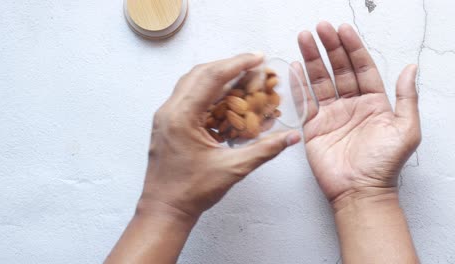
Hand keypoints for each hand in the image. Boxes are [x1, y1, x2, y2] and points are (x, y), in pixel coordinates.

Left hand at [139, 53, 300, 220]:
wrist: (164, 210)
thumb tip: (290, 137)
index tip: (257, 58)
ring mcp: (166, 117)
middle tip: (252, 65)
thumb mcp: (232, 169)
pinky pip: (188, 99)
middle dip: (228, 66)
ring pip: (192, 84)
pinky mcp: (168, 125)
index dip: (237, 63)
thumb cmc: (190, 192)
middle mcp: (169, 111)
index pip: (211, 77)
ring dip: (217, 78)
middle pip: (200, 74)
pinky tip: (225, 102)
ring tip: (241, 79)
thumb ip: (264, 150)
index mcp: (182, 117)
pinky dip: (208, 94)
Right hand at [295, 22, 420, 208]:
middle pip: (338, 69)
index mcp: (374, 103)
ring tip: (304, 38)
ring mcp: (331, 115)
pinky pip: (305, 102)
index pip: (361, 68)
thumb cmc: (384, 164)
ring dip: (312, 60)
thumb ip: (406, 98)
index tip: (343, 30)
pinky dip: (299, 85)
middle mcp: (351, 105)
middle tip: (320, 29)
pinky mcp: (314, 127)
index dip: (352, 48)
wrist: (360, 191)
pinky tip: (295, 67)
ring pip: (320, 81)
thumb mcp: (405, 129)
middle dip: (329, 48)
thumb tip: (411, 68)